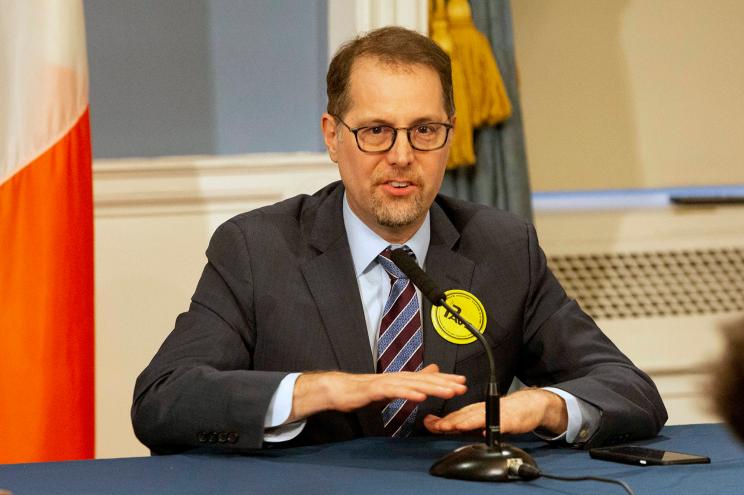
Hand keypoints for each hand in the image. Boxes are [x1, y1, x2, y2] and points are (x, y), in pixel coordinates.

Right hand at [289, 364, 466, 421]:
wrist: (341, 390)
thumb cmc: (366, 390)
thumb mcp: (392, 387)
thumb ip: (409, 382)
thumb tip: (425, 376)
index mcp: (402, 379)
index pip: (428, 379)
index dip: (446, 379)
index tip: (463, 382)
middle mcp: (397, 377)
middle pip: (425, 379)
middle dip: (445, 383)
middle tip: (462, 386)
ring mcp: (387, 382)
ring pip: (413, 384)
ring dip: (432, 387)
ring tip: (448, 391)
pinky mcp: (376, 390)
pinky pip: (395, 392)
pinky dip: (408, 393)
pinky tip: (420, 396)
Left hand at [423, 388, 567, 435]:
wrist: (528, 406)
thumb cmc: (502, 412)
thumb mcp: (479, 416)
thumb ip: (462, 422)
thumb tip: (439, 425)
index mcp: (473, 410)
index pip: (455, 415)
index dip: (441, 420)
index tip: (427, 422)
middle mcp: (482, 410)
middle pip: (464, 416)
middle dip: (450, 421)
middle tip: (437, 425)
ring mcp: (496, 414)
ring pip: (480, 417)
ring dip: (467, 422)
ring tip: (456, 426)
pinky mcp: (510, 419)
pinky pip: (500, 423)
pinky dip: (492, 425)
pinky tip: (486, 429)